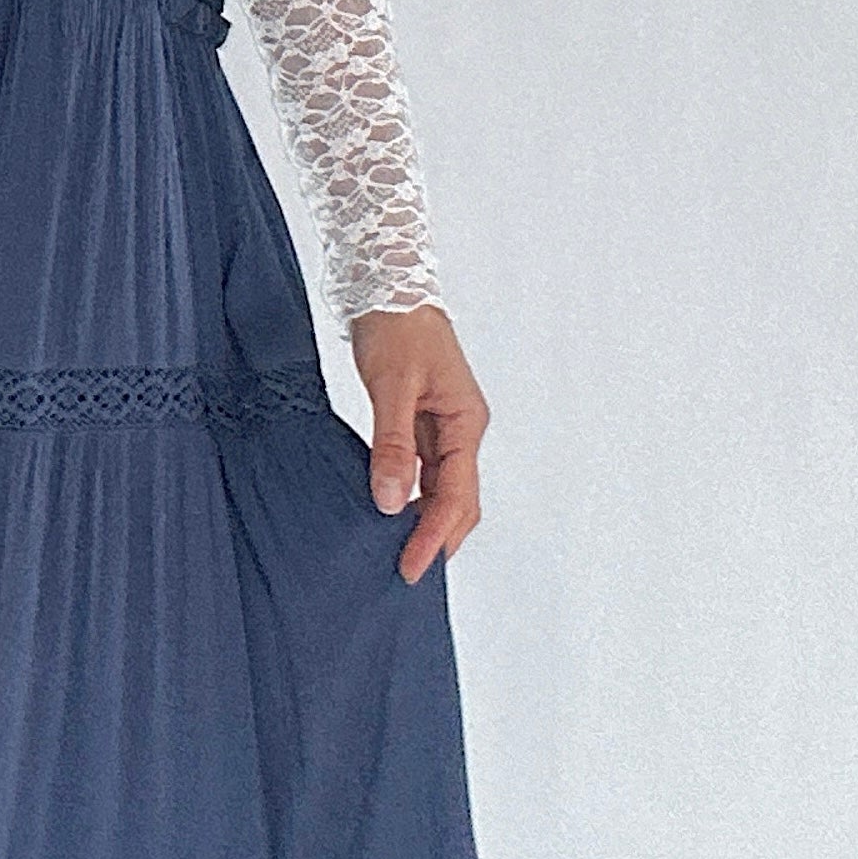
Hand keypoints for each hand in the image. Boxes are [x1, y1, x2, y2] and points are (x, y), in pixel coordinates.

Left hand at [346, 303, 487, 582]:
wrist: (390, 284)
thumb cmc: (397, 327)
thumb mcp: (391, 387)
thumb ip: (392, 445)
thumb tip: (390, 501)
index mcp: (467, 422)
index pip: (456, 496)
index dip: (434, 536)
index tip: (410, 567)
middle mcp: (463, 429)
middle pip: (459, 500)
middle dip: (437, 538)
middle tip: (406, 573)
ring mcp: (446, 426)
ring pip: (443, 488)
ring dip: (425, 521)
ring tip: (397, 553)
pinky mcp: (426, 420)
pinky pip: (425, 470)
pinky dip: (412, 496)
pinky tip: (391, 511)